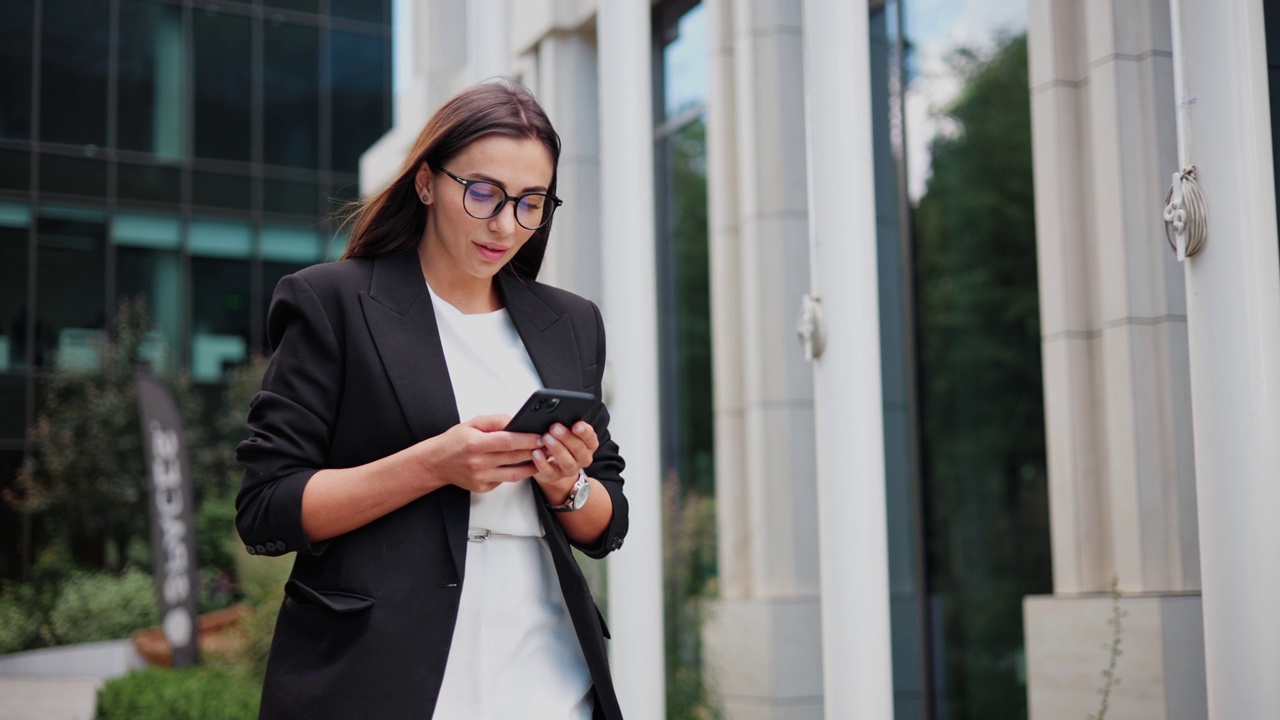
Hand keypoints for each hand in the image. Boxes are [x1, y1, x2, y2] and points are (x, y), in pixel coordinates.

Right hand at [421, 414, 543, 492]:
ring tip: (543, 457)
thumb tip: (517, 420)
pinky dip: (516, 473)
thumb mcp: (472, 423)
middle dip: (535, 451)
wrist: (436, 463)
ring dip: (532, 466)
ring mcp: (481, 478)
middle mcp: (479, 463)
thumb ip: (496, 421)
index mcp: (476, 444)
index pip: (508, 442)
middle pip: (514, 457)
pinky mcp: (483, 487)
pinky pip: (505, 480)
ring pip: (514, 474)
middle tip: (549, 445)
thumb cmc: (455, 441)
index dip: (527, 439)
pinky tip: (524, 465)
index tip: (541, 436)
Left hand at [528, 422, 598, 503]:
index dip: (584, 431)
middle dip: (566, 437)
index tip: (576, 424)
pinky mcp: (554, 476)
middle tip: (555, 427)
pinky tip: (536, 452)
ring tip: (545, 438)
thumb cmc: (561, 441)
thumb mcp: (567, 431)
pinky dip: (542, 463)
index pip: (591, 438)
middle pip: (579, 449)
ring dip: (556, 449)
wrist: (553, 464)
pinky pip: (549, 472)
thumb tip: (557, 412)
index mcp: (588, 444)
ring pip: (567, 462)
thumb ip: (567, 423)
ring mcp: (569, 469)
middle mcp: (582, 458)